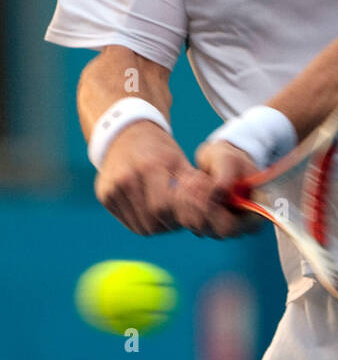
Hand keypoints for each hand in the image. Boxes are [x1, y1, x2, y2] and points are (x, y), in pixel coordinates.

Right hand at [95, 122, 258, 238]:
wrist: (125, 133)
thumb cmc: (159, 150)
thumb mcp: (179, 161)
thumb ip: (195, 185)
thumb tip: (212, 210)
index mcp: (150, 166)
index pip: (167, 205)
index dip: (183, 215)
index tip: (196, 215)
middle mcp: (126, 178)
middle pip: (155, 219)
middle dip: (174, 222)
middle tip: (183, 214)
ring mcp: (112, 188)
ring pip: (144, 226)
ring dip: (161, 225)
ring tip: (169, 211)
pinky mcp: (104, 196)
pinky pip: (130, 223)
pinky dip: (146, 222)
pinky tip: (152, 210)